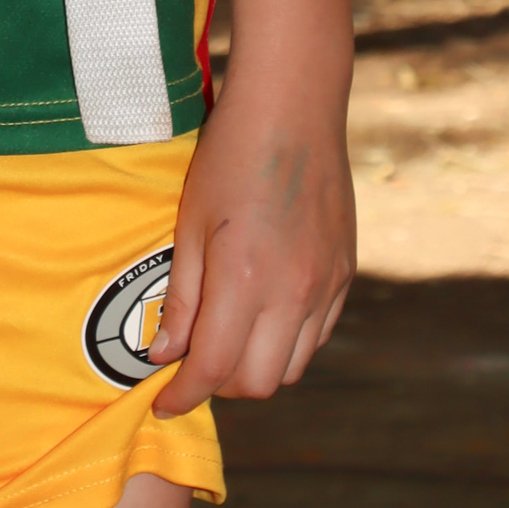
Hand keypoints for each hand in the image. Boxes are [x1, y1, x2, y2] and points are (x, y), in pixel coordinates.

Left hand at [147, 76, 355, 413]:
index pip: (213, 368)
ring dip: (255, 368)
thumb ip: (180, 296)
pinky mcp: (345, 275)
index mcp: (245, 279)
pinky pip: (317, 337)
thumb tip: (164, 354)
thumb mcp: (190, 222)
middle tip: (191, 361)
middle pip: (257, 382)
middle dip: (218, 384)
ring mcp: (326, 286)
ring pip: (291, 367)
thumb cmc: (230, 154)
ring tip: (227, 338)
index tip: (163, 400)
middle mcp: (293, 293)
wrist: (293, 107)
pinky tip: (263, 316)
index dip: (184, 395)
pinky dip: (287, 343)